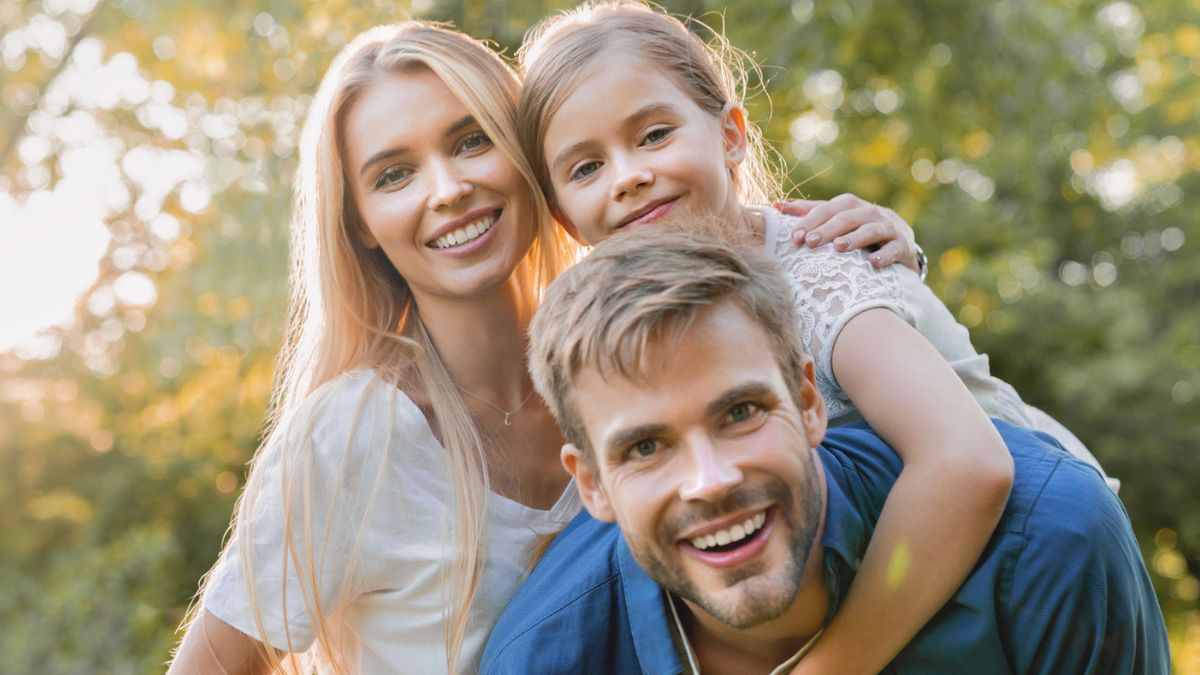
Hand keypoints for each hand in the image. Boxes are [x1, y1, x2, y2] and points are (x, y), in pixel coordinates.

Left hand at [775, 194, 919, 271]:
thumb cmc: (859, 231)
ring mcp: (888, 228)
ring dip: (854, 238)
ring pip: (871, 230)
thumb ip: (810, 212)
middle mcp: (870, 212)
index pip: (828, 208)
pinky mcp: (903, 246)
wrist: (901, 244)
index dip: (810, 221)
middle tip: (810, 243)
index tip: (794, 237)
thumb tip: (776, 205)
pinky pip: (894, 249)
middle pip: (846, 218)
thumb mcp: (837, 219)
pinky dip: (884, 255)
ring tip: (838, 247)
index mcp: (850, 205)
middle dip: (827, 230)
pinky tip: (872, 263)